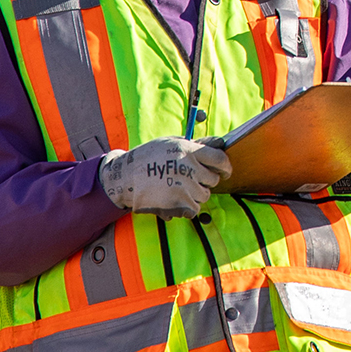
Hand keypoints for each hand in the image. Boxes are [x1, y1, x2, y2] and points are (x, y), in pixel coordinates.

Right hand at [98, 137, 231, 218]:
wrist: (125, 178)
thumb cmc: (148, 157)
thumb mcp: (171, 143)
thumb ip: (196, 145)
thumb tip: (220, 143)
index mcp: (188, 150)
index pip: (219, 159)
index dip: (225, 167)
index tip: (225, 172)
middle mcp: (188, 167)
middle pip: (213, 179)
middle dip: (206, 180)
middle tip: (192, 179)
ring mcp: (184, 186)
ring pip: (204, 195)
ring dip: (196, 194)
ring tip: (179, 188)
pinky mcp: (179, 203)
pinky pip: (195, 208)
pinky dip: (188, 206)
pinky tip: (176, 199)